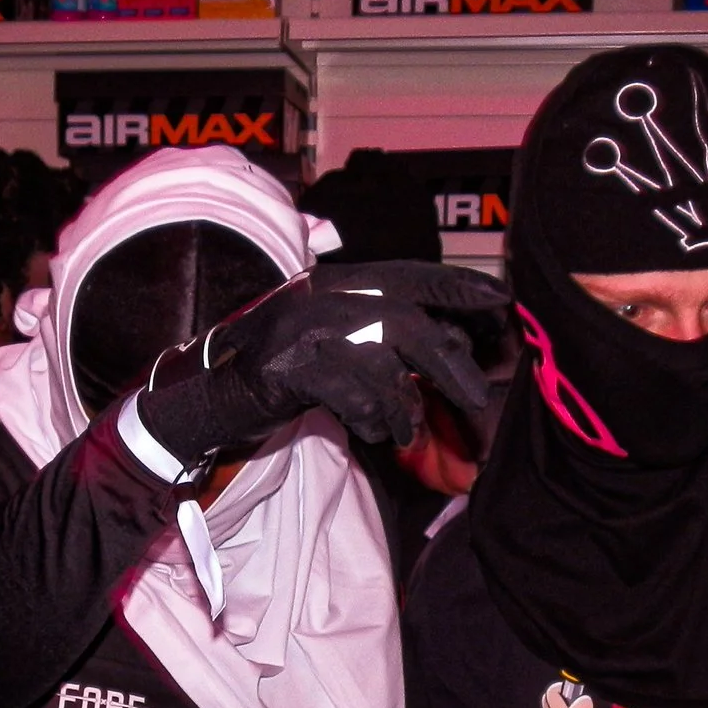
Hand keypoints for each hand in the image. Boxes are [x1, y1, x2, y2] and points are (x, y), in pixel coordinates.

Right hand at [139, 260, 506, 462]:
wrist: (205, 394)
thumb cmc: (280, 373)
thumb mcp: (334, 343)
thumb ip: (383, 335)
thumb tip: (452, 346)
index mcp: (337, 283)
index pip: (411, 274)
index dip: (459, 286)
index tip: (502, 303)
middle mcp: (320, 296)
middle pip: (405, 320)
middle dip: (449, 361)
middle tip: (477, 397)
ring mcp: (300, 329)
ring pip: (380, 361)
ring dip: (404, 405)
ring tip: (406, 433)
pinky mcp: (284, 367)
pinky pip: (349, 392)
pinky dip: (370, 418)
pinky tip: (372, 433)